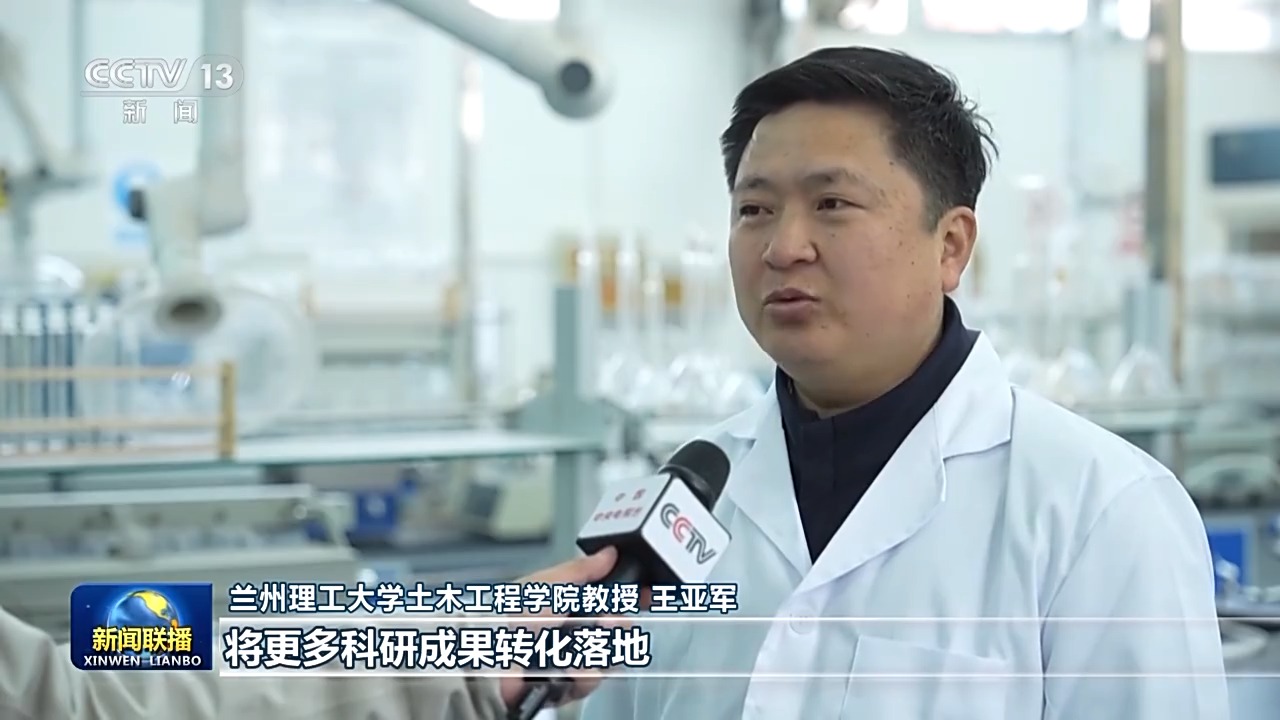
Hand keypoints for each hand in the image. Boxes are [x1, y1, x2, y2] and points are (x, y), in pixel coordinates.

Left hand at [497, 547, 620, 706]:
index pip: (610, 598)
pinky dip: (583, 672)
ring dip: (598, 648)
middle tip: (606, 620)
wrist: (489, 657)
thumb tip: (608, 554)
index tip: (645, 591)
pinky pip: (592, 679)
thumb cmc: (507, 619)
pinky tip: (569, 665)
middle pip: (617, 628)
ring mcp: (572, 660)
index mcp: (568, 604)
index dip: (630, 595)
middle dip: (615, 624)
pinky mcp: (568, 687)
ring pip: (609, 655)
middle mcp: (573, 632)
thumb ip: (580, 570)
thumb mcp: (547, 585)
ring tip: (580, 643)